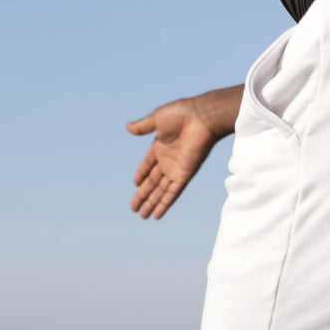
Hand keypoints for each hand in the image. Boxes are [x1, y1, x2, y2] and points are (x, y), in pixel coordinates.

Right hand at [125, 86, 241, 219]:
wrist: (201, 117)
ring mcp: (176, 169)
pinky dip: (165, 204)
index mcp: (159, 147)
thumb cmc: (181, 114)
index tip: (135, 185)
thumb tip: (127, 127)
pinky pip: (172, 193)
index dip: (141, 175)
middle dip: (143, 196)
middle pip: (153, 183)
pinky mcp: (184, 175)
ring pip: (161, 191)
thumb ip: (142, 126)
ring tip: (143, 216)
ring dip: (152, 204)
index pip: (148, 166)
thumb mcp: (156, 119)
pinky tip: (157, 214)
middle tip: (134, 208)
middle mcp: (167, 161)